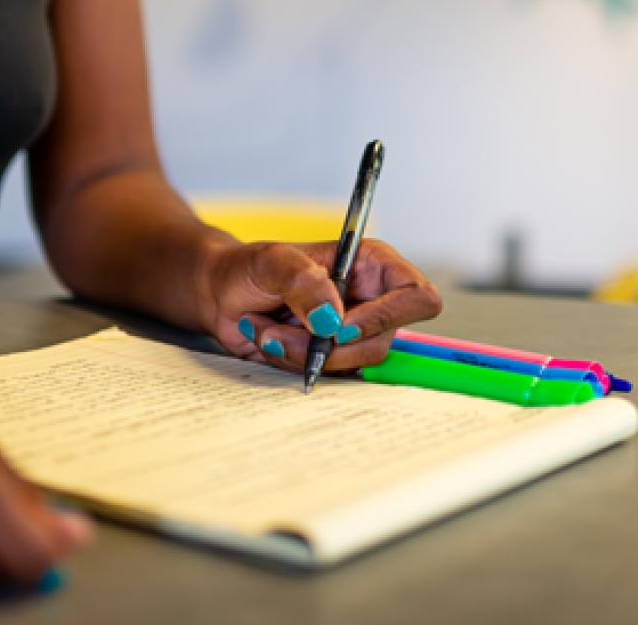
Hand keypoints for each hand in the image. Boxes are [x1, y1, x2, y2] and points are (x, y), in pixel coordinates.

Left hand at [198, 238, 442, 373]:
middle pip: (382, 341)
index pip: (417, 296)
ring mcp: (353, 332)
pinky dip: (295, 364)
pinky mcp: (332, 357)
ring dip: (304, 353)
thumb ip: (304, 281)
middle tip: (285, 329)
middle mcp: (370, 300)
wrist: (221, 293)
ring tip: (270, 330)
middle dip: (329, 344)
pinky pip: (328, 376)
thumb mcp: (272, 261)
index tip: (341, 325)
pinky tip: (273, 340)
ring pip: (354, 364)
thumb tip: (332, 318)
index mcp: (372, 265)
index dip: (388, 316)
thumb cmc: (249, 266)